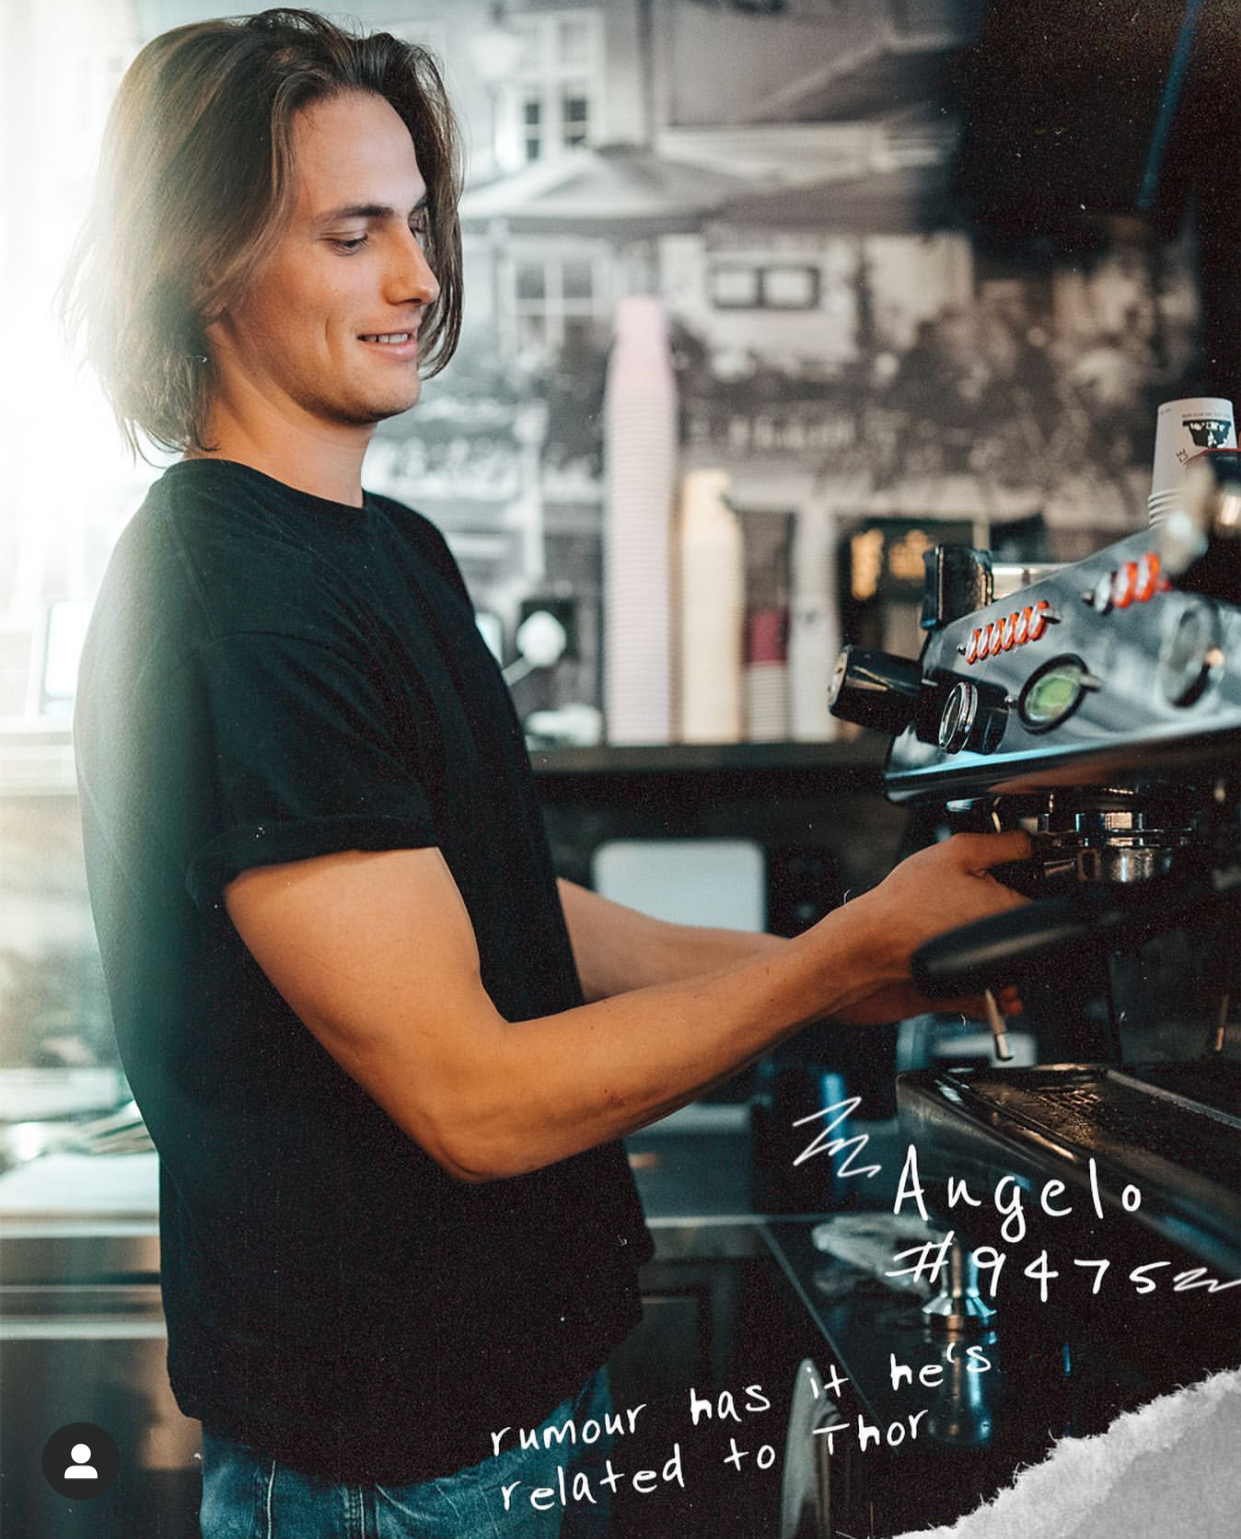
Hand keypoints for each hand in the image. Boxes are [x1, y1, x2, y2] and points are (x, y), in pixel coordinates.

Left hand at [829, 830, 1032, 1026]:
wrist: (857, 963)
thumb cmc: (900, 920)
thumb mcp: (983, 903)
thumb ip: (1019, 908)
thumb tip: (1037, 917)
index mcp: (959, 861)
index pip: (1011, 850)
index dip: (1037, 861)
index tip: (1058, 876)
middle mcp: (948, 895)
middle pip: (1003, 912)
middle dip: (1021, 937)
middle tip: (1034, 950)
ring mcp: (939, 935)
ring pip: (987, 955)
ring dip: (1009, 975)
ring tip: (1016, 987)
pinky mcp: (933, 973)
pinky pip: (971, 988)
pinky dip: (989, 999)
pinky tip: (1001, 1002)